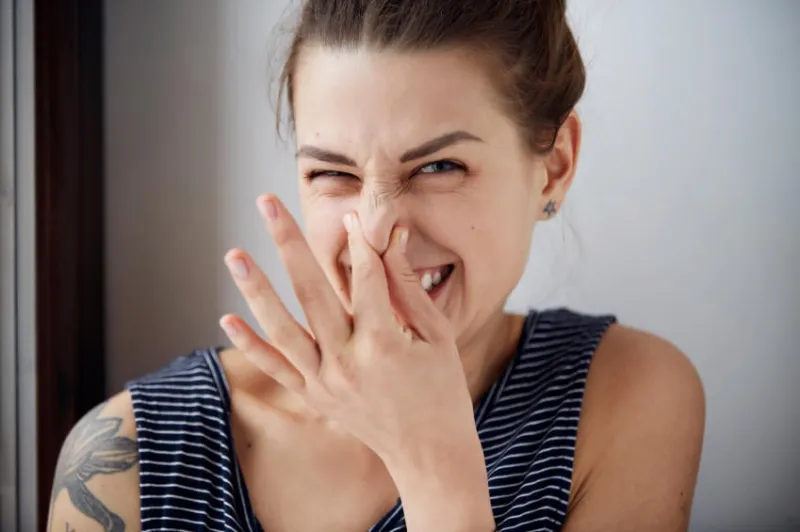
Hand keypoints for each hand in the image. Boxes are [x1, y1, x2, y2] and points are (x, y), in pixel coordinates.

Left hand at [220, 194, 493, 529]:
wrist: (429, 453)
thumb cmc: (442, 390)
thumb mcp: (436, 335)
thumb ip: (408, 287)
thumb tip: (390, 240)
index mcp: (385, 345)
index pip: (365, 279)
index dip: (360, 243)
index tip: (350, 215)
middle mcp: (347, 364)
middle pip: (312, 292)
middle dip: (288, 243)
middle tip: (267, 203)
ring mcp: (325, 383)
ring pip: (283, 329)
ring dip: (256, 289)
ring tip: (234, 254)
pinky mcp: (314, 397)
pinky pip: (275, 368)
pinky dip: (249, 345)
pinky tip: (226, 317)